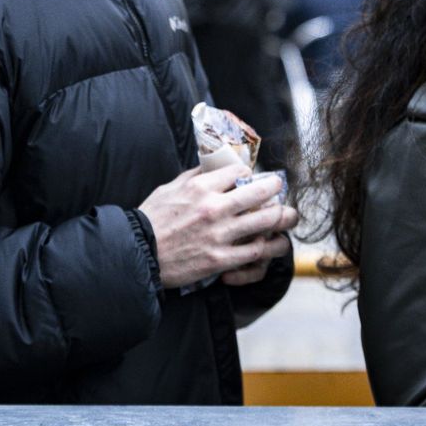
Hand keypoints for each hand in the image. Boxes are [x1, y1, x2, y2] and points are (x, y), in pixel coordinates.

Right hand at [138, 165, 292, 289]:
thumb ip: (193, 177)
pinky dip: (268, 246)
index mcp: (201, 187)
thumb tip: (211, 166)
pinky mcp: (221, 259)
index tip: (252, 176)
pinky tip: (273, 243)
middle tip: (279, 188)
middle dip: (275, 188)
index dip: (249, 172)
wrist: (139, 253)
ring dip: (281, 217)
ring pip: (265, 221)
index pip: (239, 171)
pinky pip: (255, 252)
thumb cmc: (151, 219)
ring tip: (286, 216)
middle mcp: (214, 208)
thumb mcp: (169, 188)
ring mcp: (220, 235)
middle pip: (260, 192)